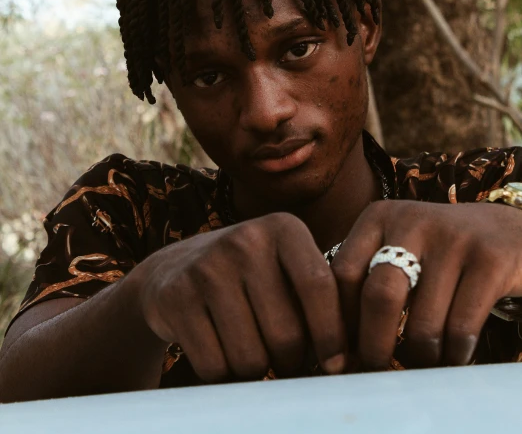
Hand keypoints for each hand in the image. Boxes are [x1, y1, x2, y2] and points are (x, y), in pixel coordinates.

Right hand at [137, 213, 346, 381]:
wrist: (174, 269)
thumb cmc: (249, 277)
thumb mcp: (285, 265)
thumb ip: (319, 296)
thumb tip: (345, 359)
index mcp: (283, 228)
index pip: (319, 285)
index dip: (332, 334)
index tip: (335, 364)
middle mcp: (246, 239)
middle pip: (287, 335)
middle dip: (292, 363)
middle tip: (286, 361)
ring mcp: (208, 266)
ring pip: (251, 358)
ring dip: (257, 371)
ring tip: (252, 352)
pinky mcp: (177, 296)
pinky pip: (214, 366)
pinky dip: (223, 375)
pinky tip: (220, 352)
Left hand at [331, 199, 521, 369]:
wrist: (507, 230)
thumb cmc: (438, 251)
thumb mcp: (395, 244)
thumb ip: (365, 277)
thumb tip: (332, 342)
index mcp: (378, 216)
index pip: (342, 274)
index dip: (337, 321)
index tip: (340, 355)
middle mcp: (412, 220)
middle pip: (379, 297)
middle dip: (373, 346)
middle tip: (375, 371)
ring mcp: (453, 238)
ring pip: (423, 322)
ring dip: (420, 358)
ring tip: (420, 364)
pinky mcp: (489, 260)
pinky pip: (461, 328)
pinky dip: (454, 355)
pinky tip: (453, 357)